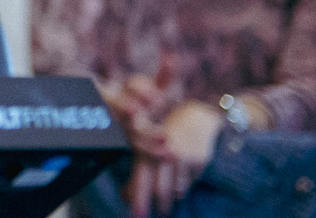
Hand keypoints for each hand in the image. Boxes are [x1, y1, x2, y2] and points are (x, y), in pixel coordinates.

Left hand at [124, 100, 222, 217]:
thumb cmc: (163, 132)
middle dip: (156, 206)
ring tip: (165, 203)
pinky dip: (184, 185)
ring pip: (177, 189)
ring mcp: (183, 157)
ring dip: (170, 198)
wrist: (193, 115)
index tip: (136, 215)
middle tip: (151, 216)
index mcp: (147, 148)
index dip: (138, 198)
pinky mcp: (199, 160)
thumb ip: (138, 172)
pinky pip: (191, 181)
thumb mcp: (146, 147)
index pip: (141, 179)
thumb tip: (125, 197)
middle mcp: (164, 153)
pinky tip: (180, 179)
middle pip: (161, 189)